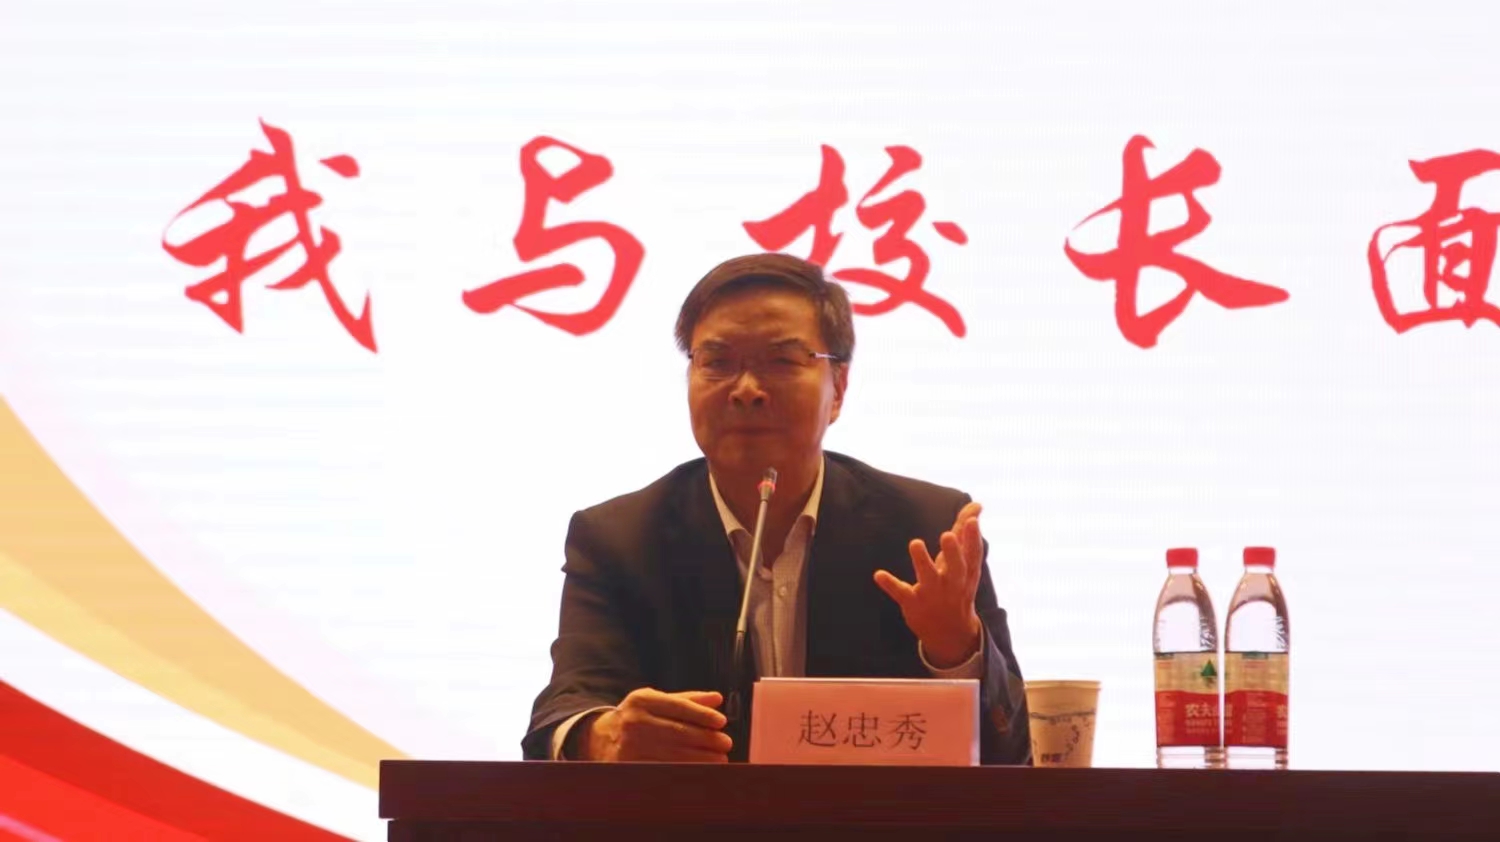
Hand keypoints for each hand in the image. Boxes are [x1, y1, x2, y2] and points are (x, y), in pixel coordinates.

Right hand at [579, 688, 732, 761]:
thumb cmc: (637, 718)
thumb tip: (717, 698)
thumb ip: (687, 700)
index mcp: (643, 700)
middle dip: (707, 739)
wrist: (599, 740)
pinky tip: (700, 771)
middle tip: (726, 744)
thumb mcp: (656, 701)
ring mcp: (631, 747)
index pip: (679, 706)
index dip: (702, 715)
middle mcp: (635, 722)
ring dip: (702, 759)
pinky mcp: (630, 768)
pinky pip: (665, 771)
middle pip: (679, 732)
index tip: (721, 722)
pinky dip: (686, 772)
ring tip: (719, 759)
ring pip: (674, 755)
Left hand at [873, 501, 984, 667]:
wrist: (950, 633)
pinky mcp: (913, 603)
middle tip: (947, 535)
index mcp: (966, 573)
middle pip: (955, 567)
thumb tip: (977, 505)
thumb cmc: (956, 587)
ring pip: (927, 577)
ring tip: (915, 543)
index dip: (973, 538)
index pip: (972, 554)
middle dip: (952, 552)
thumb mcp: (965, 565)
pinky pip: (901, 593)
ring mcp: (932, 593)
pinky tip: (878, 574)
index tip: (972, 521)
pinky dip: (890, 584)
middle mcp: (951, 583)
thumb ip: (967, 534)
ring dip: (921, 561)